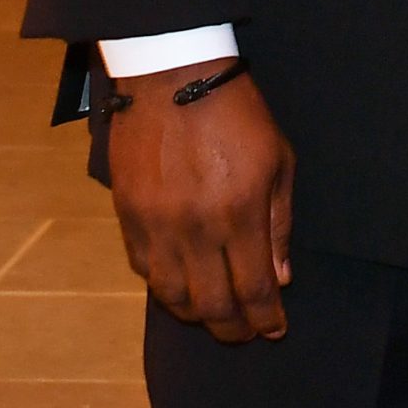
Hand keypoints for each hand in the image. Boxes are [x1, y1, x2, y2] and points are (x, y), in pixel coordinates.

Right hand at [108, 63, 294, 342]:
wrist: (173, 75)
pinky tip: (181, 283)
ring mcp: (157, 225)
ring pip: (172, 297)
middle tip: (245, 333)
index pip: (253, 289)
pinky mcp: (128, 215)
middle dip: (232, 329)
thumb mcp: (277, 159)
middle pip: (211, 305)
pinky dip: (164, 285)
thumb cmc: (237, 113)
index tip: (275, 329)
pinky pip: (144, 269)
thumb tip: (279, 278)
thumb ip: (279, 223)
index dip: (265, 318)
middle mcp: (195, 228)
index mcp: (239, 213)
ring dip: (195, 314)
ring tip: (213, 314)